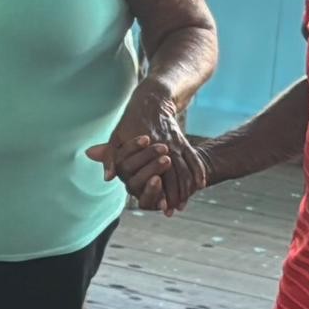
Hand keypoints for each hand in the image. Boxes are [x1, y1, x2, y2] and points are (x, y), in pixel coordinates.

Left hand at [91, 98, 206, 214]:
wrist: (152, 99)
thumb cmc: (130, 120)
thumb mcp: (116, 137)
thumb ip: (110, 158)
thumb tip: (107, 178)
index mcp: (148, 148)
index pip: (157, 174)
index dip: (160, 191)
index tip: (160, 206)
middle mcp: (166, 146)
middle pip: (175, 174)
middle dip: (175, 194)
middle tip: (173, 210)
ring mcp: (177, 144)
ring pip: (186, 168)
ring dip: (186, 187)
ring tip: (183, 204)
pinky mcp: (183, 141)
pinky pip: (194, 159)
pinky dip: (198, 172)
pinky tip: (200, 185)